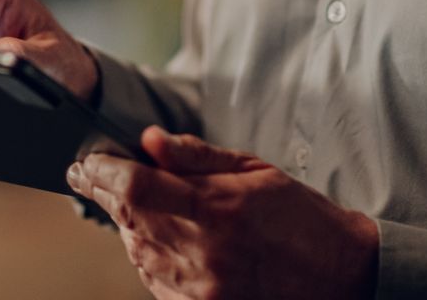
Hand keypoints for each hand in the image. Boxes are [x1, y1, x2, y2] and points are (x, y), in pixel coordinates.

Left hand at [66, 126, 378, 299]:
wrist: (340, 277)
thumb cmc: (302, 219)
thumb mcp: (255, 171)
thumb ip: (198, 156)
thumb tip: (150, 141)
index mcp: (216, 210)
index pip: (135, 186)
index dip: (102, 171)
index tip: (85, 161)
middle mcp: (202, 253)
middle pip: (128, 220)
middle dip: (107, 193)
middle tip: (92, 174)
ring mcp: (199, 289)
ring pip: (136, 252)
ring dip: (129, 225)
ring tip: (141, 204)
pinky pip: (155, 282)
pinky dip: (150, 257)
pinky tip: (165, 239)